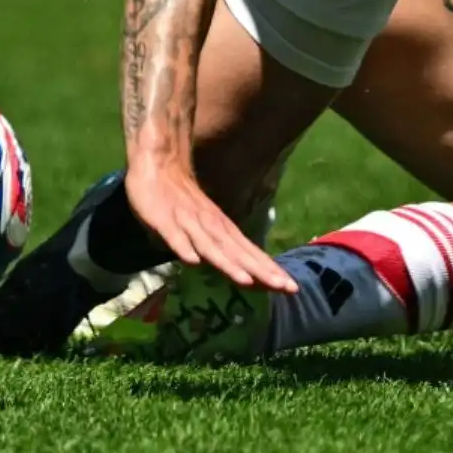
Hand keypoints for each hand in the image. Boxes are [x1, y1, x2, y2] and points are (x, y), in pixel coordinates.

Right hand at [125, 164, 296, 293]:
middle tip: (287, 288)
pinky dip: (184, 248)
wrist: (160, 164)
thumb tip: (241, 270)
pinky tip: (193, 262)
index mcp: (223, 229)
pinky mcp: (164, 220)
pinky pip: (175, 237)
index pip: (250, 253)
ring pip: (211, 247)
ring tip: (247, 281)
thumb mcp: (208, 223)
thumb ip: (221, 246)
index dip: (269, 270)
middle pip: (238, 253)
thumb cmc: (184, 200)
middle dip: (261, 271)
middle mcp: (211, 227)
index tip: (292, 288)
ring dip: (229, 264)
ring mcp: (188, 223)